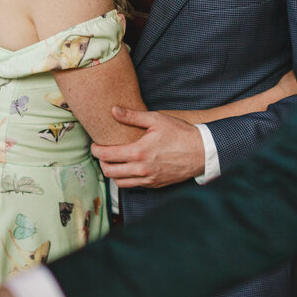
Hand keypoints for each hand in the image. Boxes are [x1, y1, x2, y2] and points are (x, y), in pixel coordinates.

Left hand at [91, 106, 206, 187]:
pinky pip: (133, 186)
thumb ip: (133, 116)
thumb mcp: (156, 119)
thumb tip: (114, 110)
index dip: (96, 150)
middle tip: (102, 154)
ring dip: (113, 173)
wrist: (201, 152)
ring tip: (113, 162)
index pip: (107, 155)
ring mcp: (148, 180)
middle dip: (102, 163)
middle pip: (109, 172)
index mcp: (138, 152)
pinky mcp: (155, 185)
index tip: (95, 145)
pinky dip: (126, 179)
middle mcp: (141, 169)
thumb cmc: (180, 134)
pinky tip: (128, 168)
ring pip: (119, 183)